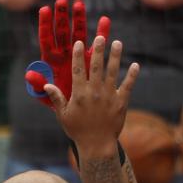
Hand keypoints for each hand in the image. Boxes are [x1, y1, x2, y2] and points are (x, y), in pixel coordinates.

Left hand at [25, 0, 110, 107]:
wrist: (80, 116)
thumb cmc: (61, 107)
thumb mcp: (48, 100)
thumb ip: (40, 87)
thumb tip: (29, 75)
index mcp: (52, 62)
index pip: (46, 40)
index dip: (45, 25)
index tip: (45, 10)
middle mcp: (65, 55)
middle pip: (62, 32)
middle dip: (62, 17)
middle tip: (62, 1)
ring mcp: (79, 56)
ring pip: (79, 34)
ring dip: (80, 20)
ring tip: (80, 5)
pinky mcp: (92, 60)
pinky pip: (97, 44)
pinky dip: (102, 33)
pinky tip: (105, 20)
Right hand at [45, 36, 138, 151]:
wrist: (97, 145)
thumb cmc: (78, 131)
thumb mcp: (63, 115)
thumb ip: (57, 98)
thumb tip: (47, 84)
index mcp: (79, 93)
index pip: (78, 69)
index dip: (78, 55)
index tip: (80, 43)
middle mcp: (94, 91)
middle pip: (96, 66)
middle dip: (98, 50)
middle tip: (100, 36)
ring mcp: (109, 96)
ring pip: (112, 72)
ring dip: (115, 56)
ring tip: (117, 43)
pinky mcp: (121, 102)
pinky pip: (127, 86)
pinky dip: (132, 75)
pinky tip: (135, 65)